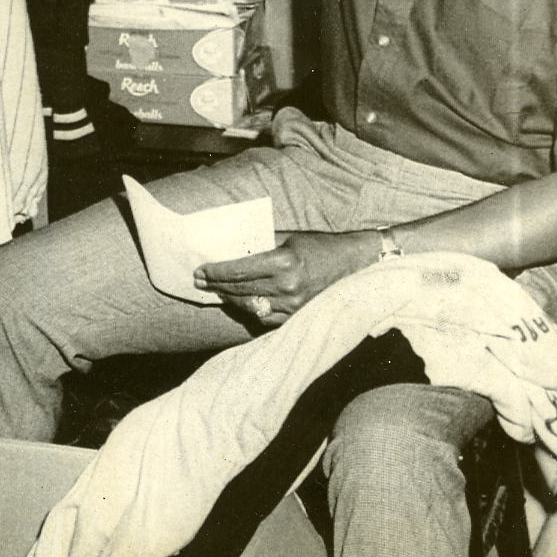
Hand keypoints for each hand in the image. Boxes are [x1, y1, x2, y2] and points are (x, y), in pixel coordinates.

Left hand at [195, 230, 380, 326]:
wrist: (356, 265)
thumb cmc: (321, 246)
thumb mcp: (290, 238)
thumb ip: (262, 243)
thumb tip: (232, 247)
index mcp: (284, 262)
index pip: (239, 270)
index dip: (216, 271)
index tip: (200, 270)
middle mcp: (288, 287)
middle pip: (240, 289)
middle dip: (216, 285)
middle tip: (200, 281)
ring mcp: (294, 307)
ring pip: (250, 306)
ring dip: (230, 299)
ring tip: (217, 291)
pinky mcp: (298, 318)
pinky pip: (265, 318)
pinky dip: (250, 310)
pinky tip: (240, 303)